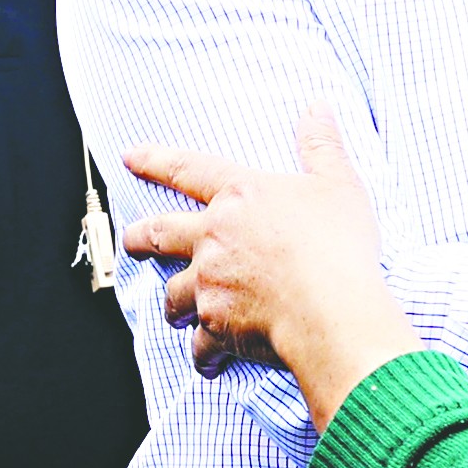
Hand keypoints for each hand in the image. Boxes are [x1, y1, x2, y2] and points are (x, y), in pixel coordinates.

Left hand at [124, 108, 421, 426]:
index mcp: (240, 197)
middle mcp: (213, 238)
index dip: (156, 159)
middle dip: (138, 236)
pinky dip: (203, 353)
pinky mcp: (215, 325)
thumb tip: (318, 107)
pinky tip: (209, 360)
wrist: (330, 308)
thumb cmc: (337, 247)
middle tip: (130, 238)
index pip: (188, 169)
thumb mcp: (339, 185)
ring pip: (171, 293)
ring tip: (173, 311)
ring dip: (171, 303)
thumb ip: (323, 145)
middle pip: (159, 233)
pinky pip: (199, 343)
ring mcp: (209, 283)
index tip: (129, 156)